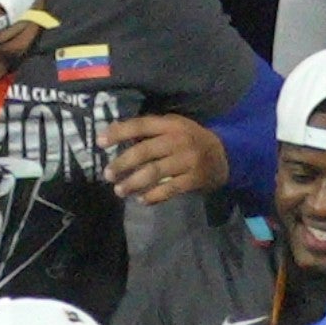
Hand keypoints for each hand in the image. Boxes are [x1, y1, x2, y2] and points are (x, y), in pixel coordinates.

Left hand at [100, 115, 229, 203]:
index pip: (141, 125)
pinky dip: (153, 196)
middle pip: (145, 151)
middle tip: (107, 174)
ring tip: (119, 190)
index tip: (100, 142)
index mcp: (171, 124)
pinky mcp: (194, 179)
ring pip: (155, 172)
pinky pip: (170, 189)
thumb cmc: (191, 140)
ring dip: (134, 182)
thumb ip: (150, 130)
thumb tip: (115, 135)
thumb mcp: (174, 127)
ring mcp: (188, 160)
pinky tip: (142, 200)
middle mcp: (179, 140)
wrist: (225, 155)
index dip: (120, 132)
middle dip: (123, 163)